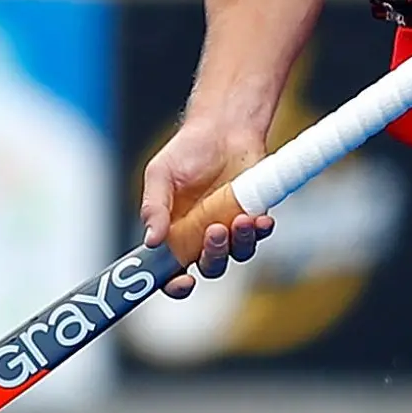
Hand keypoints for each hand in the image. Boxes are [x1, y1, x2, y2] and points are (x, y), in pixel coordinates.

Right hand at [139, 120, 273, 300]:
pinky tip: (259, 218)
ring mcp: (228, 228)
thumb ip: (153, 208)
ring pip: (235, 255)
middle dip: (212, 257)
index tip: (183, 282)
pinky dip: (259, 231)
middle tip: (214, 232)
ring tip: (239, 219)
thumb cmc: (187, 151)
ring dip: (238, 243)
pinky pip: (257, 236)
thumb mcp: (160, 175)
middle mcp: (199, 236)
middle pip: (207, 267)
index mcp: (172, 232)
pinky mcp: (252, 217)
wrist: (224, 128)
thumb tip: (152, 240)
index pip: (169, 270)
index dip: (174, 283)